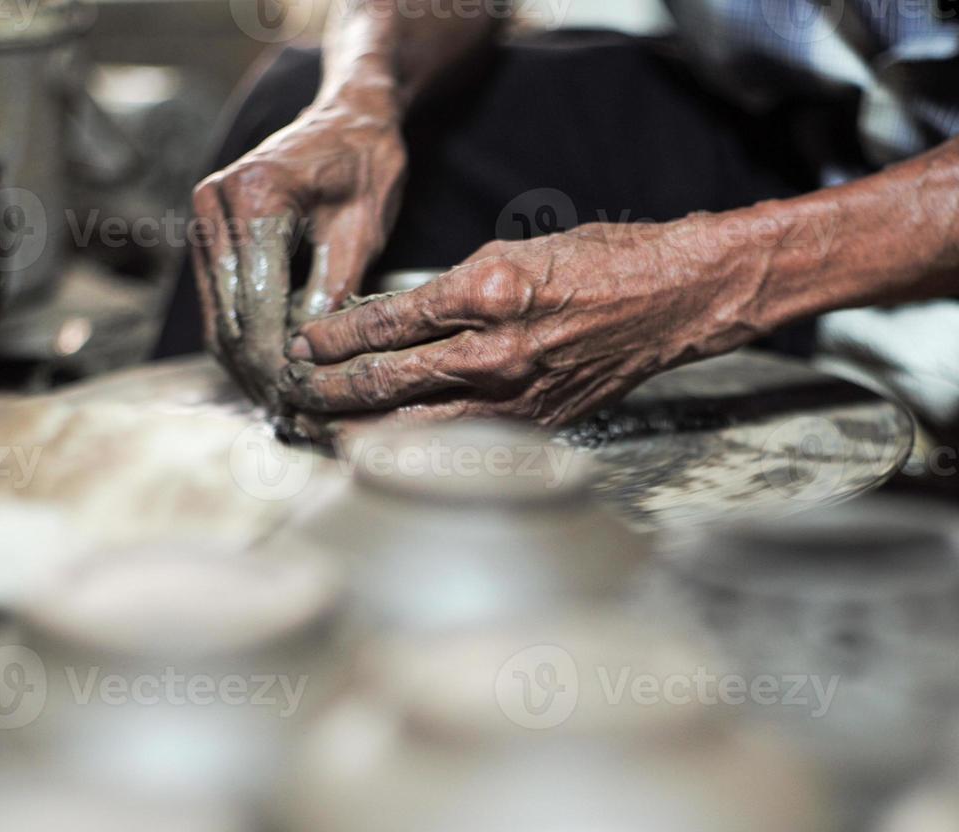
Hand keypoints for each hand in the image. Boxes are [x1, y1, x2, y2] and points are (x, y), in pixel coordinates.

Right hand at [192, 98, 405, 409]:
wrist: (345, 118)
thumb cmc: (365, 164)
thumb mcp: (364, 227)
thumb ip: (336, 289)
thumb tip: (314, 356)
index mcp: (255, 196)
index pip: (260, 303)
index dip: (281, 360)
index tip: (305, 400)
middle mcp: (214, 204)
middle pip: (231, 316)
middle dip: (262, 373)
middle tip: (295, 418)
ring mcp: (203, 218)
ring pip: (218, 317)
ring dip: (247, 367)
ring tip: (283, 408)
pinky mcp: (206, 234)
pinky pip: (220, 303)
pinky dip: (242, 343)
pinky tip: (270, 377)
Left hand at [278, 216, 766, 426]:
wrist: (669, 301)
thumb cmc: (595, 265)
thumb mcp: (510, 253)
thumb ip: (448, 291)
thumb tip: (387, 324)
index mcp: (489, 292)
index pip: (384, 324)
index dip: (332, 340)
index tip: (301, 346)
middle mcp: (498, 351)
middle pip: (385, 384)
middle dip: (326, 392)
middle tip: (289, 395)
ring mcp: (518, 396)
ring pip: (415, 428)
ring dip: (358, 432)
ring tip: (318, 432)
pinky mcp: (536, 426)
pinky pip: (460, 444)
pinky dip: (416, 448)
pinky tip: (385, 451)